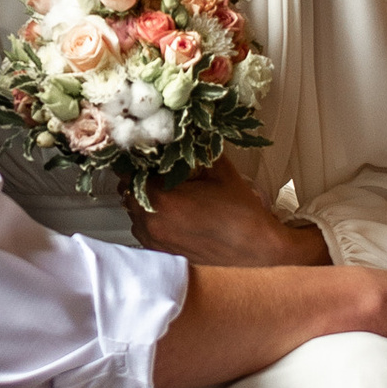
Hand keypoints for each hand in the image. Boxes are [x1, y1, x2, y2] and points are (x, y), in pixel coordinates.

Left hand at [134, 157, 330, 268]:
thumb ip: (197, 150)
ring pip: (134, 212)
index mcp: (163, 201)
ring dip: (144, 200)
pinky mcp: (163, 253)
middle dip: (140, 179)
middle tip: (158, 169)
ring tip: (168, 191)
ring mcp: (156, 242)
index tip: (146, 153)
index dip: (137, 160)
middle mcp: (153, 224)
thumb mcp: (221, 171)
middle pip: (128, 193)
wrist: (257, 251)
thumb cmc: (242, 214)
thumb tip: (186, 134)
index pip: (130, 173)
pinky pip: (144, 230)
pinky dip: (152, 218)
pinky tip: (173, 211)